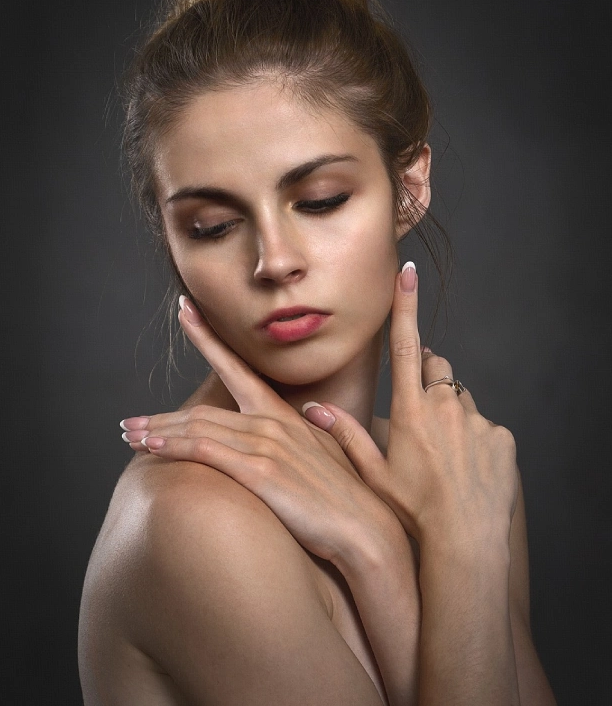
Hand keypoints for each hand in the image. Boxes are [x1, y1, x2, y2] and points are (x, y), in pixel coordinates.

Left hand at [121, 297, 400, 566]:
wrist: (366, 528)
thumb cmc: (349, 495)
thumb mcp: (334, 449)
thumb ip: (324, 424)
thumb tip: (314, 408)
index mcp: (285, 414)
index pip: (238, 368)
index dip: (207, 338)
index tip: (184, 310)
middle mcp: (272, 422)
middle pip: (202, 412)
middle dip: (162, 417)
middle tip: (130, 422)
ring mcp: (266, 445)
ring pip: (197, 429)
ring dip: (157, 433)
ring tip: (129, 438)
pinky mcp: (260, 472)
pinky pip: (205, 451)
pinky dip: (172, 447)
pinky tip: (149, 449)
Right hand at [303, 262, 518, 548]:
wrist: (464, 540)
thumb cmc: (413, 509)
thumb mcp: (373, 473)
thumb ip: (346, 434)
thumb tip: (313, 409)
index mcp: (411, 410)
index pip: (405, 345)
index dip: (405, 307)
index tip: (408, 274)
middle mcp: (445, 406)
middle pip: (437, 366)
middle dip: (428, 374)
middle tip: (420, 412)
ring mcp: (477, 420)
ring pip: (461, 397)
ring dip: (451, 411)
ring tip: (444, 452)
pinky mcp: (501, 436)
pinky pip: (486, 425)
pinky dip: (475, 437)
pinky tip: (466, 467)